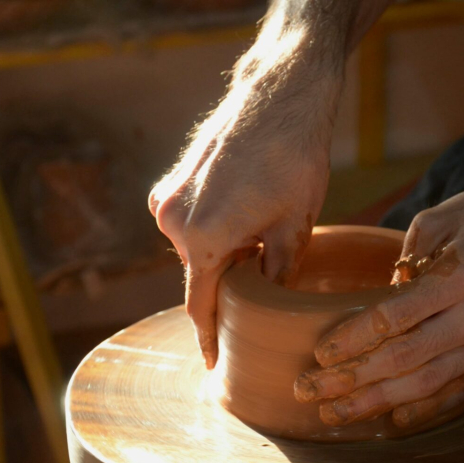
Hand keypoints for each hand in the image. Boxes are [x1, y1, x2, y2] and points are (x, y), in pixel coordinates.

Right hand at [149, 71, 339, 368]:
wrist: (281, 96)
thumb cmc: (293, 161)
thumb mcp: (294, 228)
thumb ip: (276, 275)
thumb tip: (271, 306)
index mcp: (201, 240)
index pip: (200, 305)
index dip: (208, 338)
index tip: (211, 366)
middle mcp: (173, 220)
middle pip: (201, 272)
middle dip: (229, 283)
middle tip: (265, 286)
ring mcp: (169, 195)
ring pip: (198, 245)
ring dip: (225, 252)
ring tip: (264, 238)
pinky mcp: (175, 178)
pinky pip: (193, 219)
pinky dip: (217, 228)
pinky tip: (250, 213)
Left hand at [294, 182, 463, 428]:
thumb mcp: (444, 216)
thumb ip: (405, 256)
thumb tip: (377, 301)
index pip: (395, 317)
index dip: (353, 339)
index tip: (320, 354)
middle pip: (404, 359)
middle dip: (351, 379)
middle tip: (309, 391)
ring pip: (426, 384)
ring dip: (377, 403)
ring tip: (336, 413)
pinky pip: (457, 393)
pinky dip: (423, 410)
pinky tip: (391, 421)